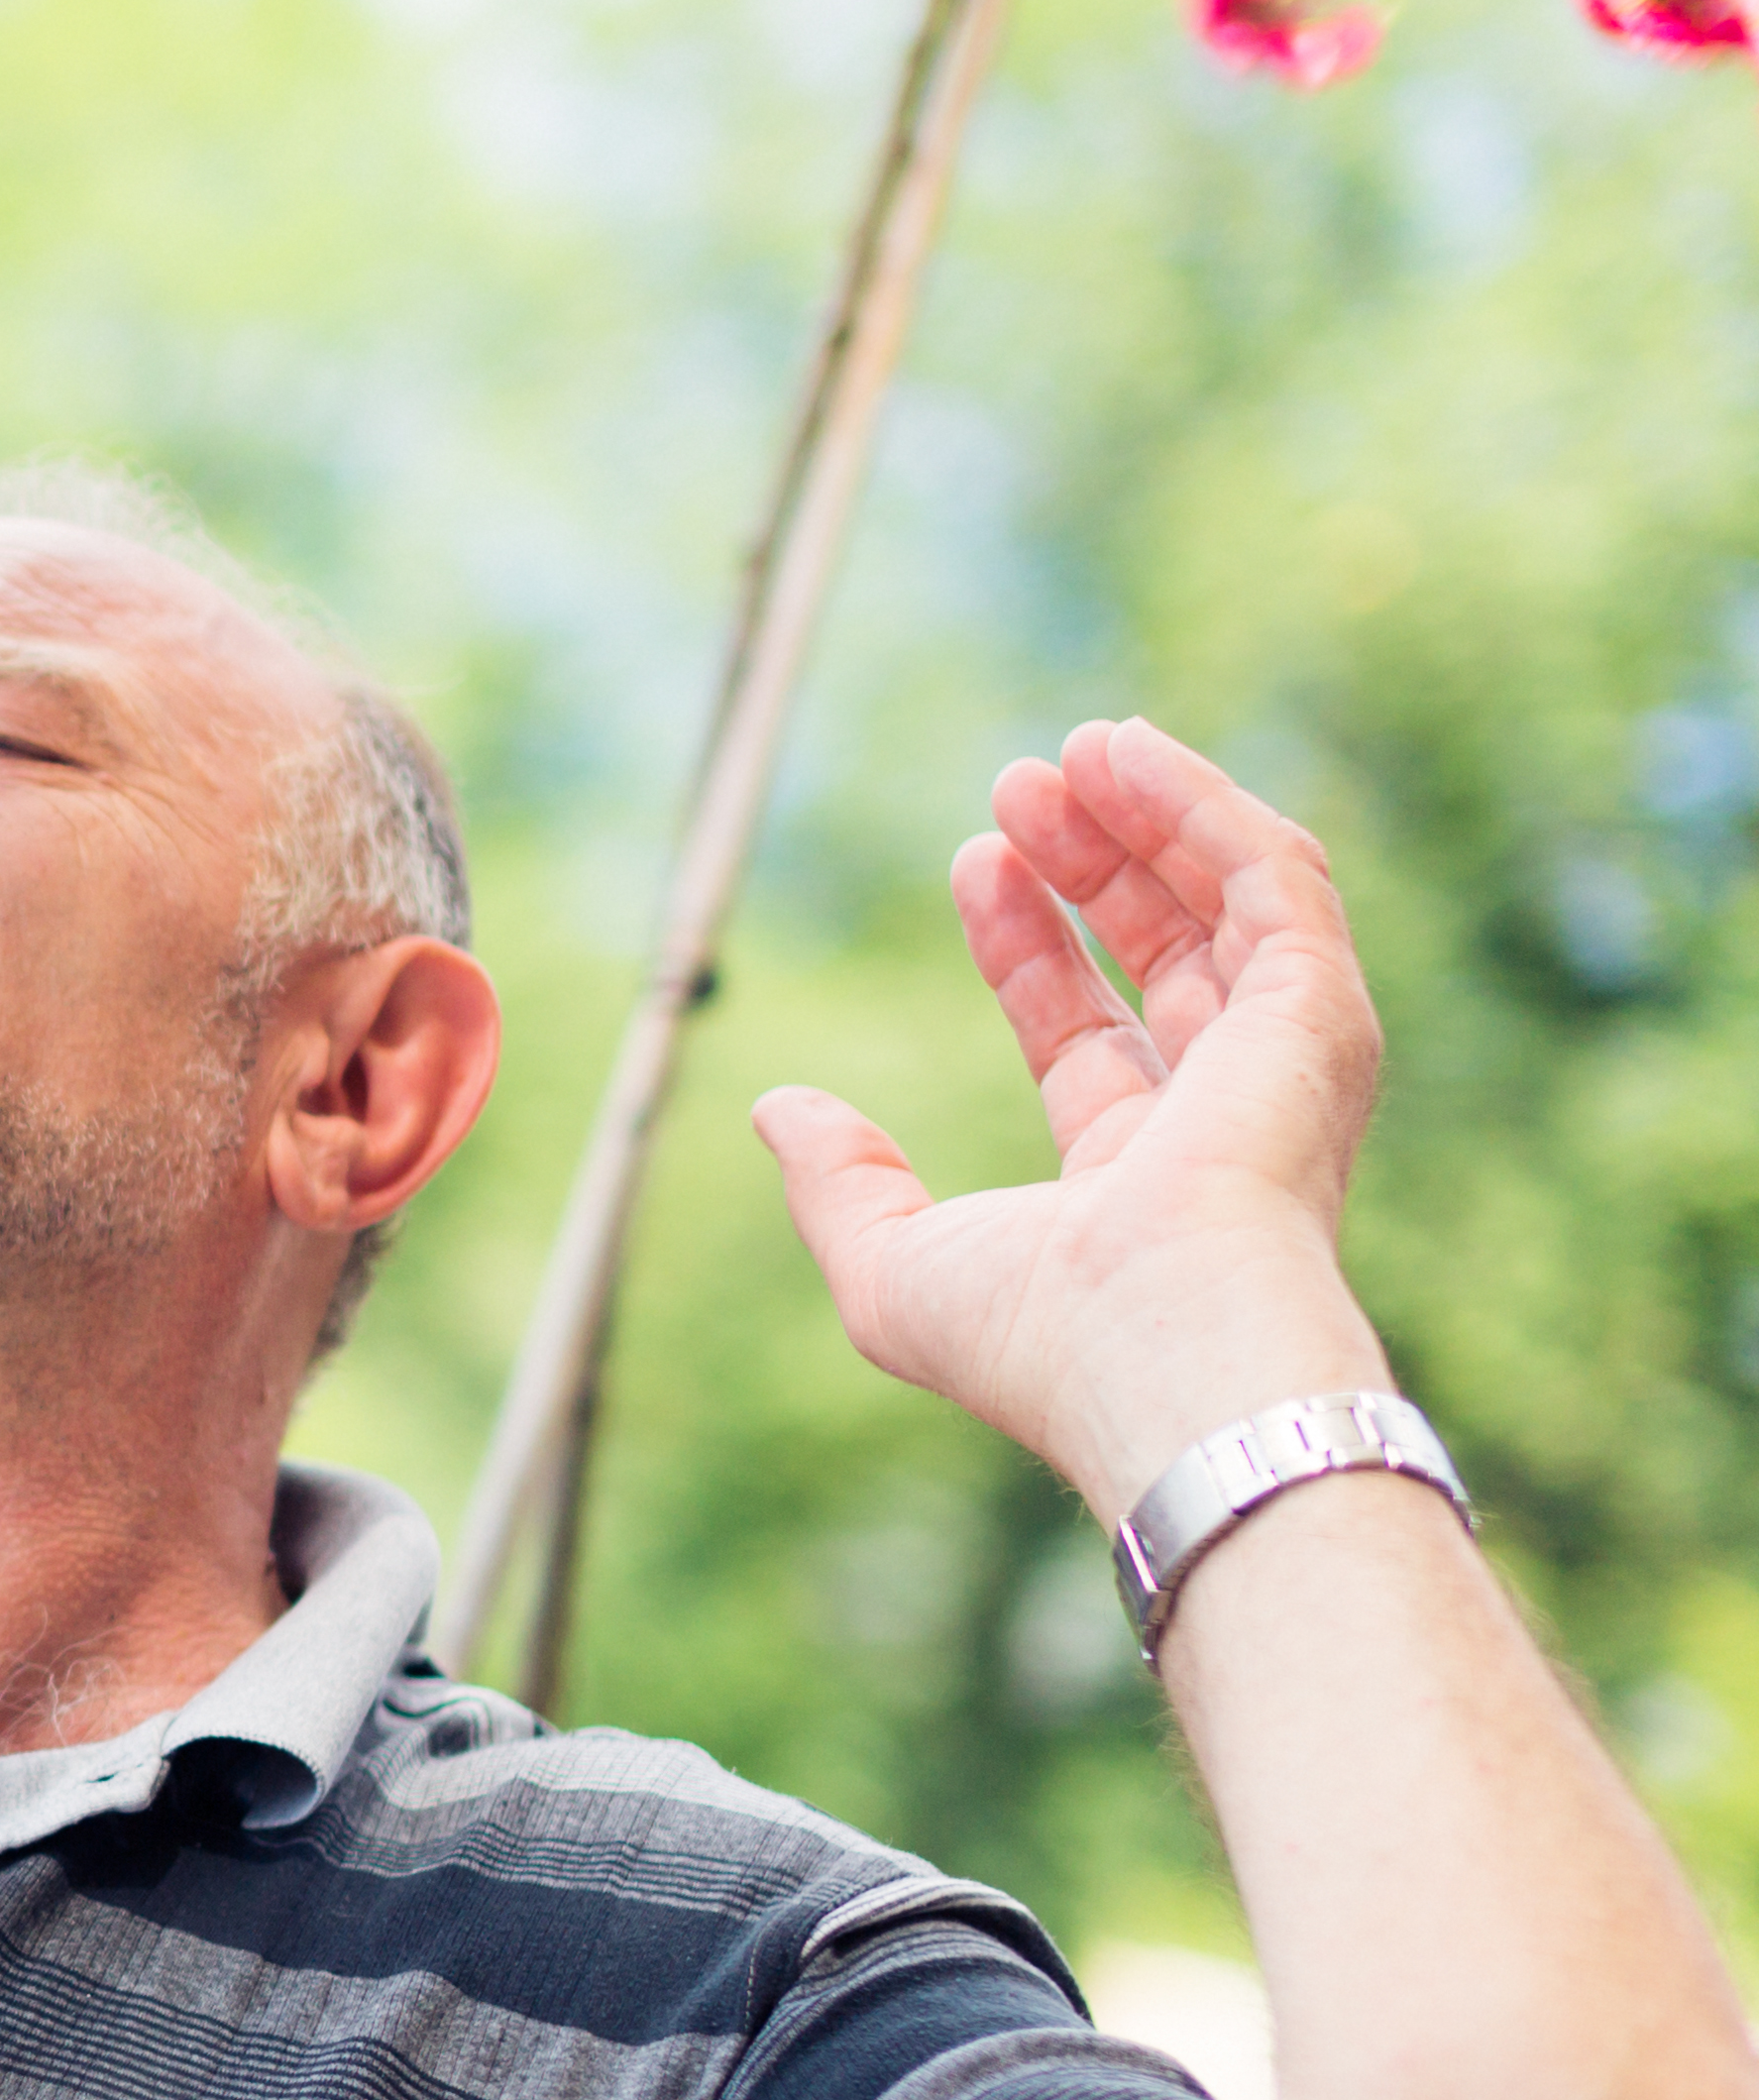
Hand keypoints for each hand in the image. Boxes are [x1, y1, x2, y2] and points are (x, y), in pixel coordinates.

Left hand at [752, 717, 1393, 1516]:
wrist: (1157, 1354)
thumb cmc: (1034, 1339)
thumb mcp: (890, 1267)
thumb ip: (838, 1184)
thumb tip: (779, 1109)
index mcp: (1140, 1176)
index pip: (1085, 1026)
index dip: (1026, 940)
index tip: (975, 861)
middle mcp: (1225, 1116)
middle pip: (1163, 952)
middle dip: (1092, 862)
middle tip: (1016, 784)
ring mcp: (1283, 1063)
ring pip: (1227, 903)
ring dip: (1154, 817)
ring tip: (1077, 745)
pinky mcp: (1319, 1012)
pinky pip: (1273, 879)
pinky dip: (1206, 809)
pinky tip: (1132, 755)